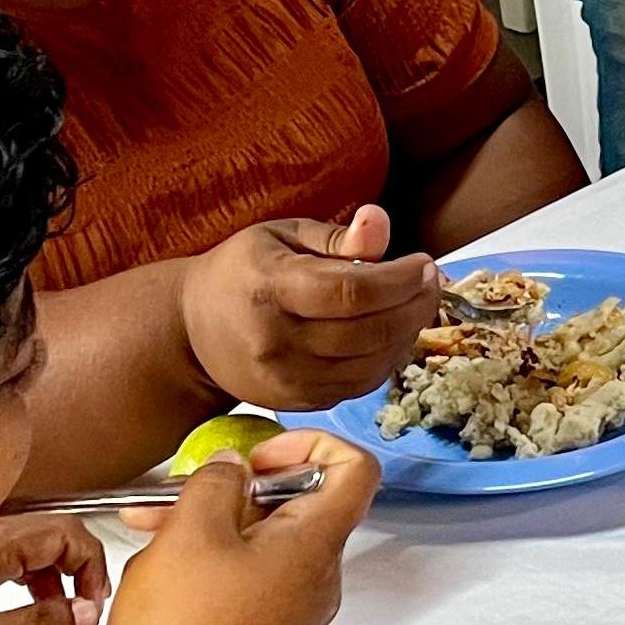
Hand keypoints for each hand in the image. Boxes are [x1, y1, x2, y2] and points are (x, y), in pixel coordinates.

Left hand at [0, 516, 108, 624]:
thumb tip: (86, 613)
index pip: (66, 530)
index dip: (92, 563)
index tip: (95, 601)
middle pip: (48, 534)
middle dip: (76, 568)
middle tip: (85, 606)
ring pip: (22, 550)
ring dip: (50, 578)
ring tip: (56, 611)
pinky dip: (22, 585)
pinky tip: (15, 612)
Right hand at [104, 432, 379, 624]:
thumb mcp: (189, 537)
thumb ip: (215, 483)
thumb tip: (230, 464)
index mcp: (315, 544)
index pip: (356, 467)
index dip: (311, 443)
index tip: (261, 452)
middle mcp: (314, 577)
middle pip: (297, 504)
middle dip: (236, 489)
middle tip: (187, 490)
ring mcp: (289, 609)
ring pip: (260, 542)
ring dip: (210, 525)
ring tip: (156, 530)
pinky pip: (244, 579)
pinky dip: (208, 562)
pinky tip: (161, 572)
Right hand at [177, 207, 442, 412]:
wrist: (192, 330)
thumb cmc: (244, 271)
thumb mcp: (283, 235)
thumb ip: (336, 235)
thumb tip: (379, 222)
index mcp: (270, 289)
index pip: (350, 292)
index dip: (399, 280)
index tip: (424, 263)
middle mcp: (276, 341)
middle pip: (366, 332)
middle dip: (413, 306)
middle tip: (431, 282)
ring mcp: (284, 380)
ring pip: (368, 366)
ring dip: (406, 335)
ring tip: (417, 305)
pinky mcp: (294, 402)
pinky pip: (356, 387)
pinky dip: (385, 362)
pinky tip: (394, 334)